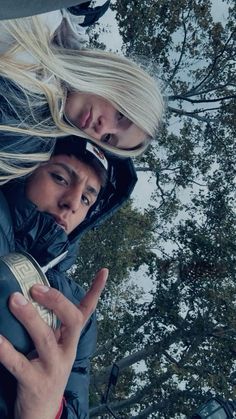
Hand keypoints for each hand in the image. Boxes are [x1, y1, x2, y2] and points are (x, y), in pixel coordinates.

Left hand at [0, 268, 107, 418]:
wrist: (42, 411)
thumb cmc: (45, 370)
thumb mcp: (54, 346)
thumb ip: (49, 323)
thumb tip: (30, 294)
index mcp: (71, 339)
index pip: (87, 312)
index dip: (96, 291)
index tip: (103, 271)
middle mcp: (66, 351)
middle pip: (71, 321)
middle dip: (56, 301)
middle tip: (35, 288)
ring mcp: (52, 367)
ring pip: (45, 339)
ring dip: (30, 317)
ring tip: (14, 300)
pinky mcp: (34, 382)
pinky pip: (19, 363)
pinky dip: (6, 349)